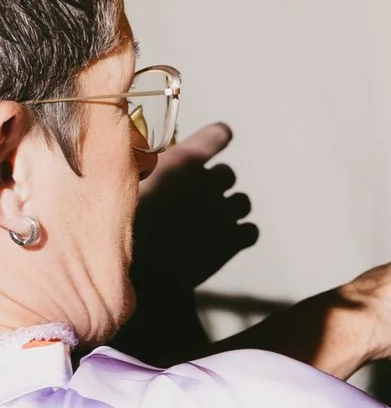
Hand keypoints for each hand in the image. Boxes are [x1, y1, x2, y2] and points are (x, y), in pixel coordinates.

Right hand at [131, 121, 256, 293]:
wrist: (139, 272)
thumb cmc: (122, 227)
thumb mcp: (124, 187)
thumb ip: (142, 169)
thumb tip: (146, 160)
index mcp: (182, 162)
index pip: (217, 135)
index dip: (217, 138)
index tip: (218, 139)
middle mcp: (208, 182)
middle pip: (227, 175)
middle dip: (214, 186)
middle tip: (193, 204)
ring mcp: (223, 211)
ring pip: (242, 202)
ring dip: (229, 210)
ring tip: (206, 226)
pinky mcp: (233, 240)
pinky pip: (251, 231)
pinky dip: (240, 236)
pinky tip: (221, 244)